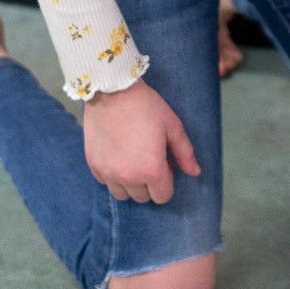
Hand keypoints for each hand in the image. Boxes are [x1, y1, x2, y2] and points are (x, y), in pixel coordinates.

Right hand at [83, 80, 199, 203]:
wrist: (112, 91)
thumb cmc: (146, 106)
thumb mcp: (172, 126)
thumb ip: (185, 153)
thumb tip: (195, 172)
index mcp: (151, 170)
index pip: (162, 196)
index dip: (167, 181)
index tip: (163, 163)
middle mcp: (128, 177)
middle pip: (142, 197)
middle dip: (149, 183)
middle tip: (148, 158)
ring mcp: (108, 173)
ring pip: (122, 194)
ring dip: (130, 183)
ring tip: (132, 160)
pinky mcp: (94, 164)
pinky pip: (105, 182)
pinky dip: (112, 175)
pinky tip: (117, 155)